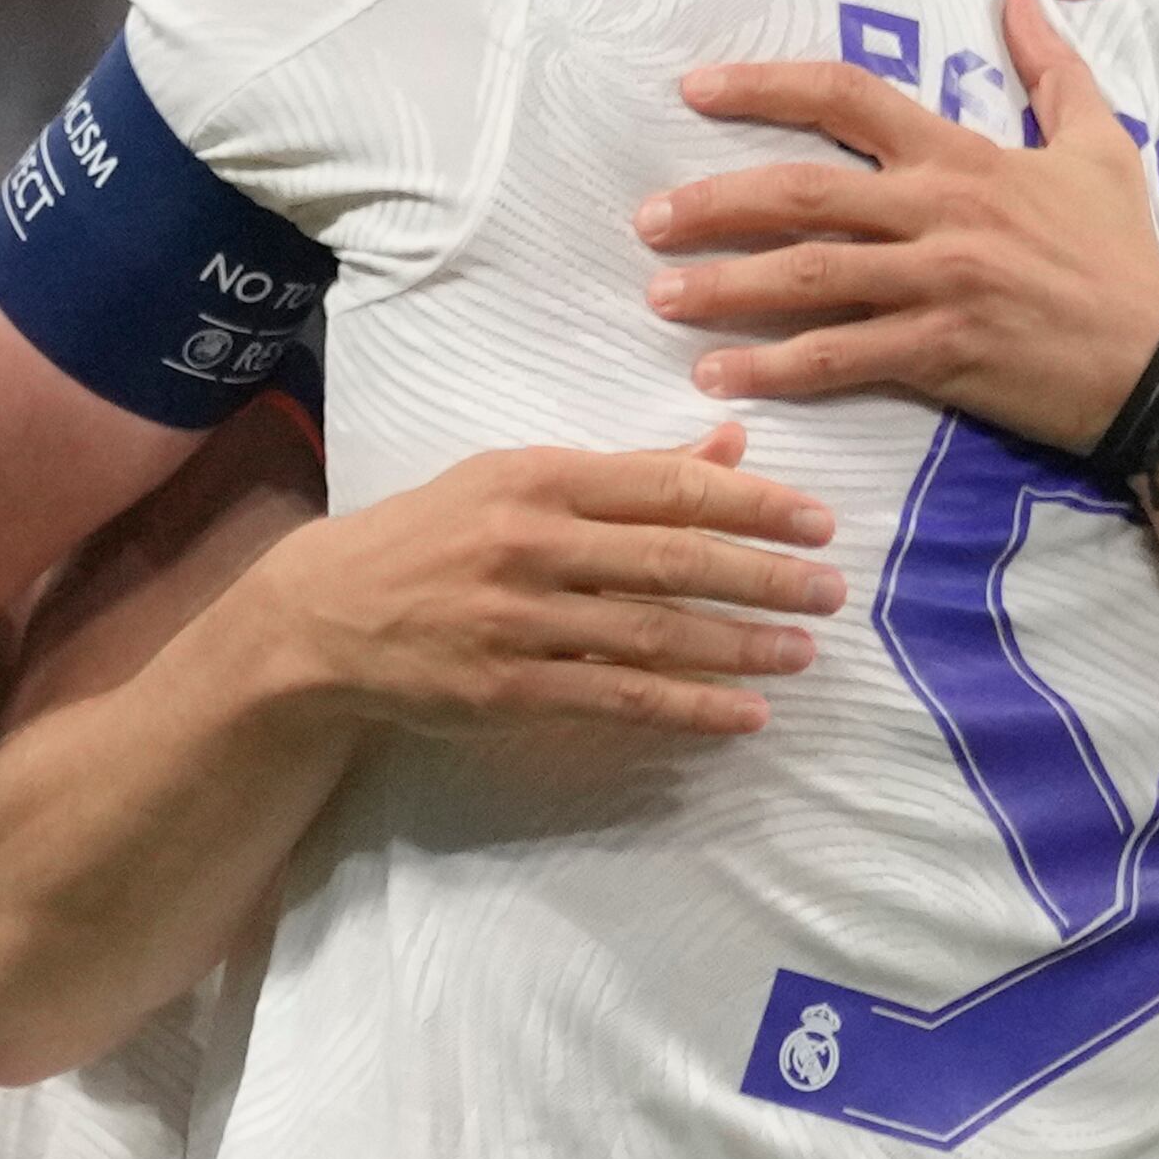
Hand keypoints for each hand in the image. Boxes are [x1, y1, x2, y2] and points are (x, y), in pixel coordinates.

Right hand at [237, 424, 839, 740]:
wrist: (327, 615)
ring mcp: (519, 620)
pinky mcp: (508, 688)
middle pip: (671, 560)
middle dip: (763, 575)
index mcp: (539, 478)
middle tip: (831, 589)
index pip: (666, 487)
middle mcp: (531, 543)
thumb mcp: (517, 481)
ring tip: (803, 652)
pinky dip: (689, 707)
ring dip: (740, 645)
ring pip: (653, 633)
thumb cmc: (435, 537)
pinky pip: (618, 699)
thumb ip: (626, 471)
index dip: (751, 504)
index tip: (816, 520)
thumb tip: (728, 445)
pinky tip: (745, 713)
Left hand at [636, 0, 1158, 451]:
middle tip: (647, 220)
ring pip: (808, 277)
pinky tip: (719, 376)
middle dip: (714, 203)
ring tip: (660, 298)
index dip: (765, 87)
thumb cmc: (1124, 258)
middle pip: (802, 193)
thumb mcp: (1100, 147)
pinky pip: (839, 357)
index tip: (697, 91)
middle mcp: (940, 212)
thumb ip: (1053, 69)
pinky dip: (773, 367)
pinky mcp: (942, 353)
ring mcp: (938, 284)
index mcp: (963, 157)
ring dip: (723, 288)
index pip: (847, 98)